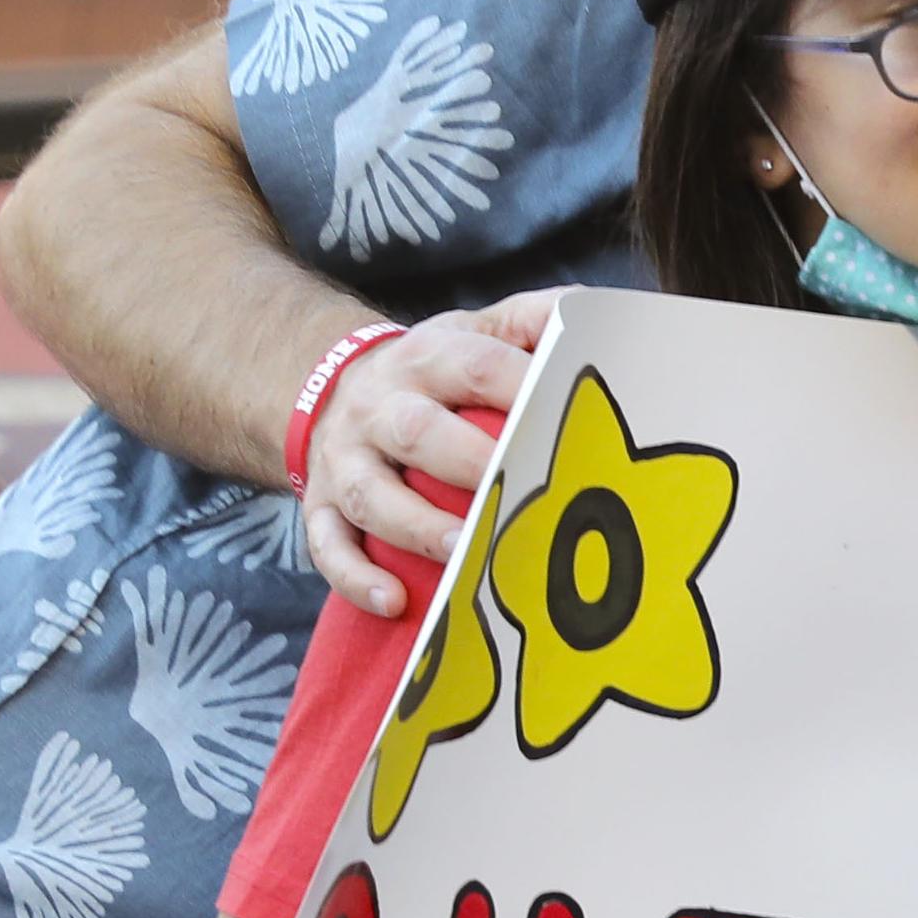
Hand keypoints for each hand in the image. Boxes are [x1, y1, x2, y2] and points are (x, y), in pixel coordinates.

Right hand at [300, 290, 556, 609]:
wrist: (338, 385)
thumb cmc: (438, 372)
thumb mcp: (478, 331)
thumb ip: (535, 321)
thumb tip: (594, 315)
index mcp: (429, 358)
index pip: (476, 367)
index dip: (519, 388)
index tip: (564, 414)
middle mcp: (380, 407)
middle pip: (418, 431)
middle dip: (468, 462)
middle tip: (520, 491)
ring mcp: (347, 460)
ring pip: (372, 495)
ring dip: (418, 527)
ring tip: (465, 554)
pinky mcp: (323, 506)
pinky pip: (327, 543)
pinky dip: (355, 576)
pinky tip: (393, 602)